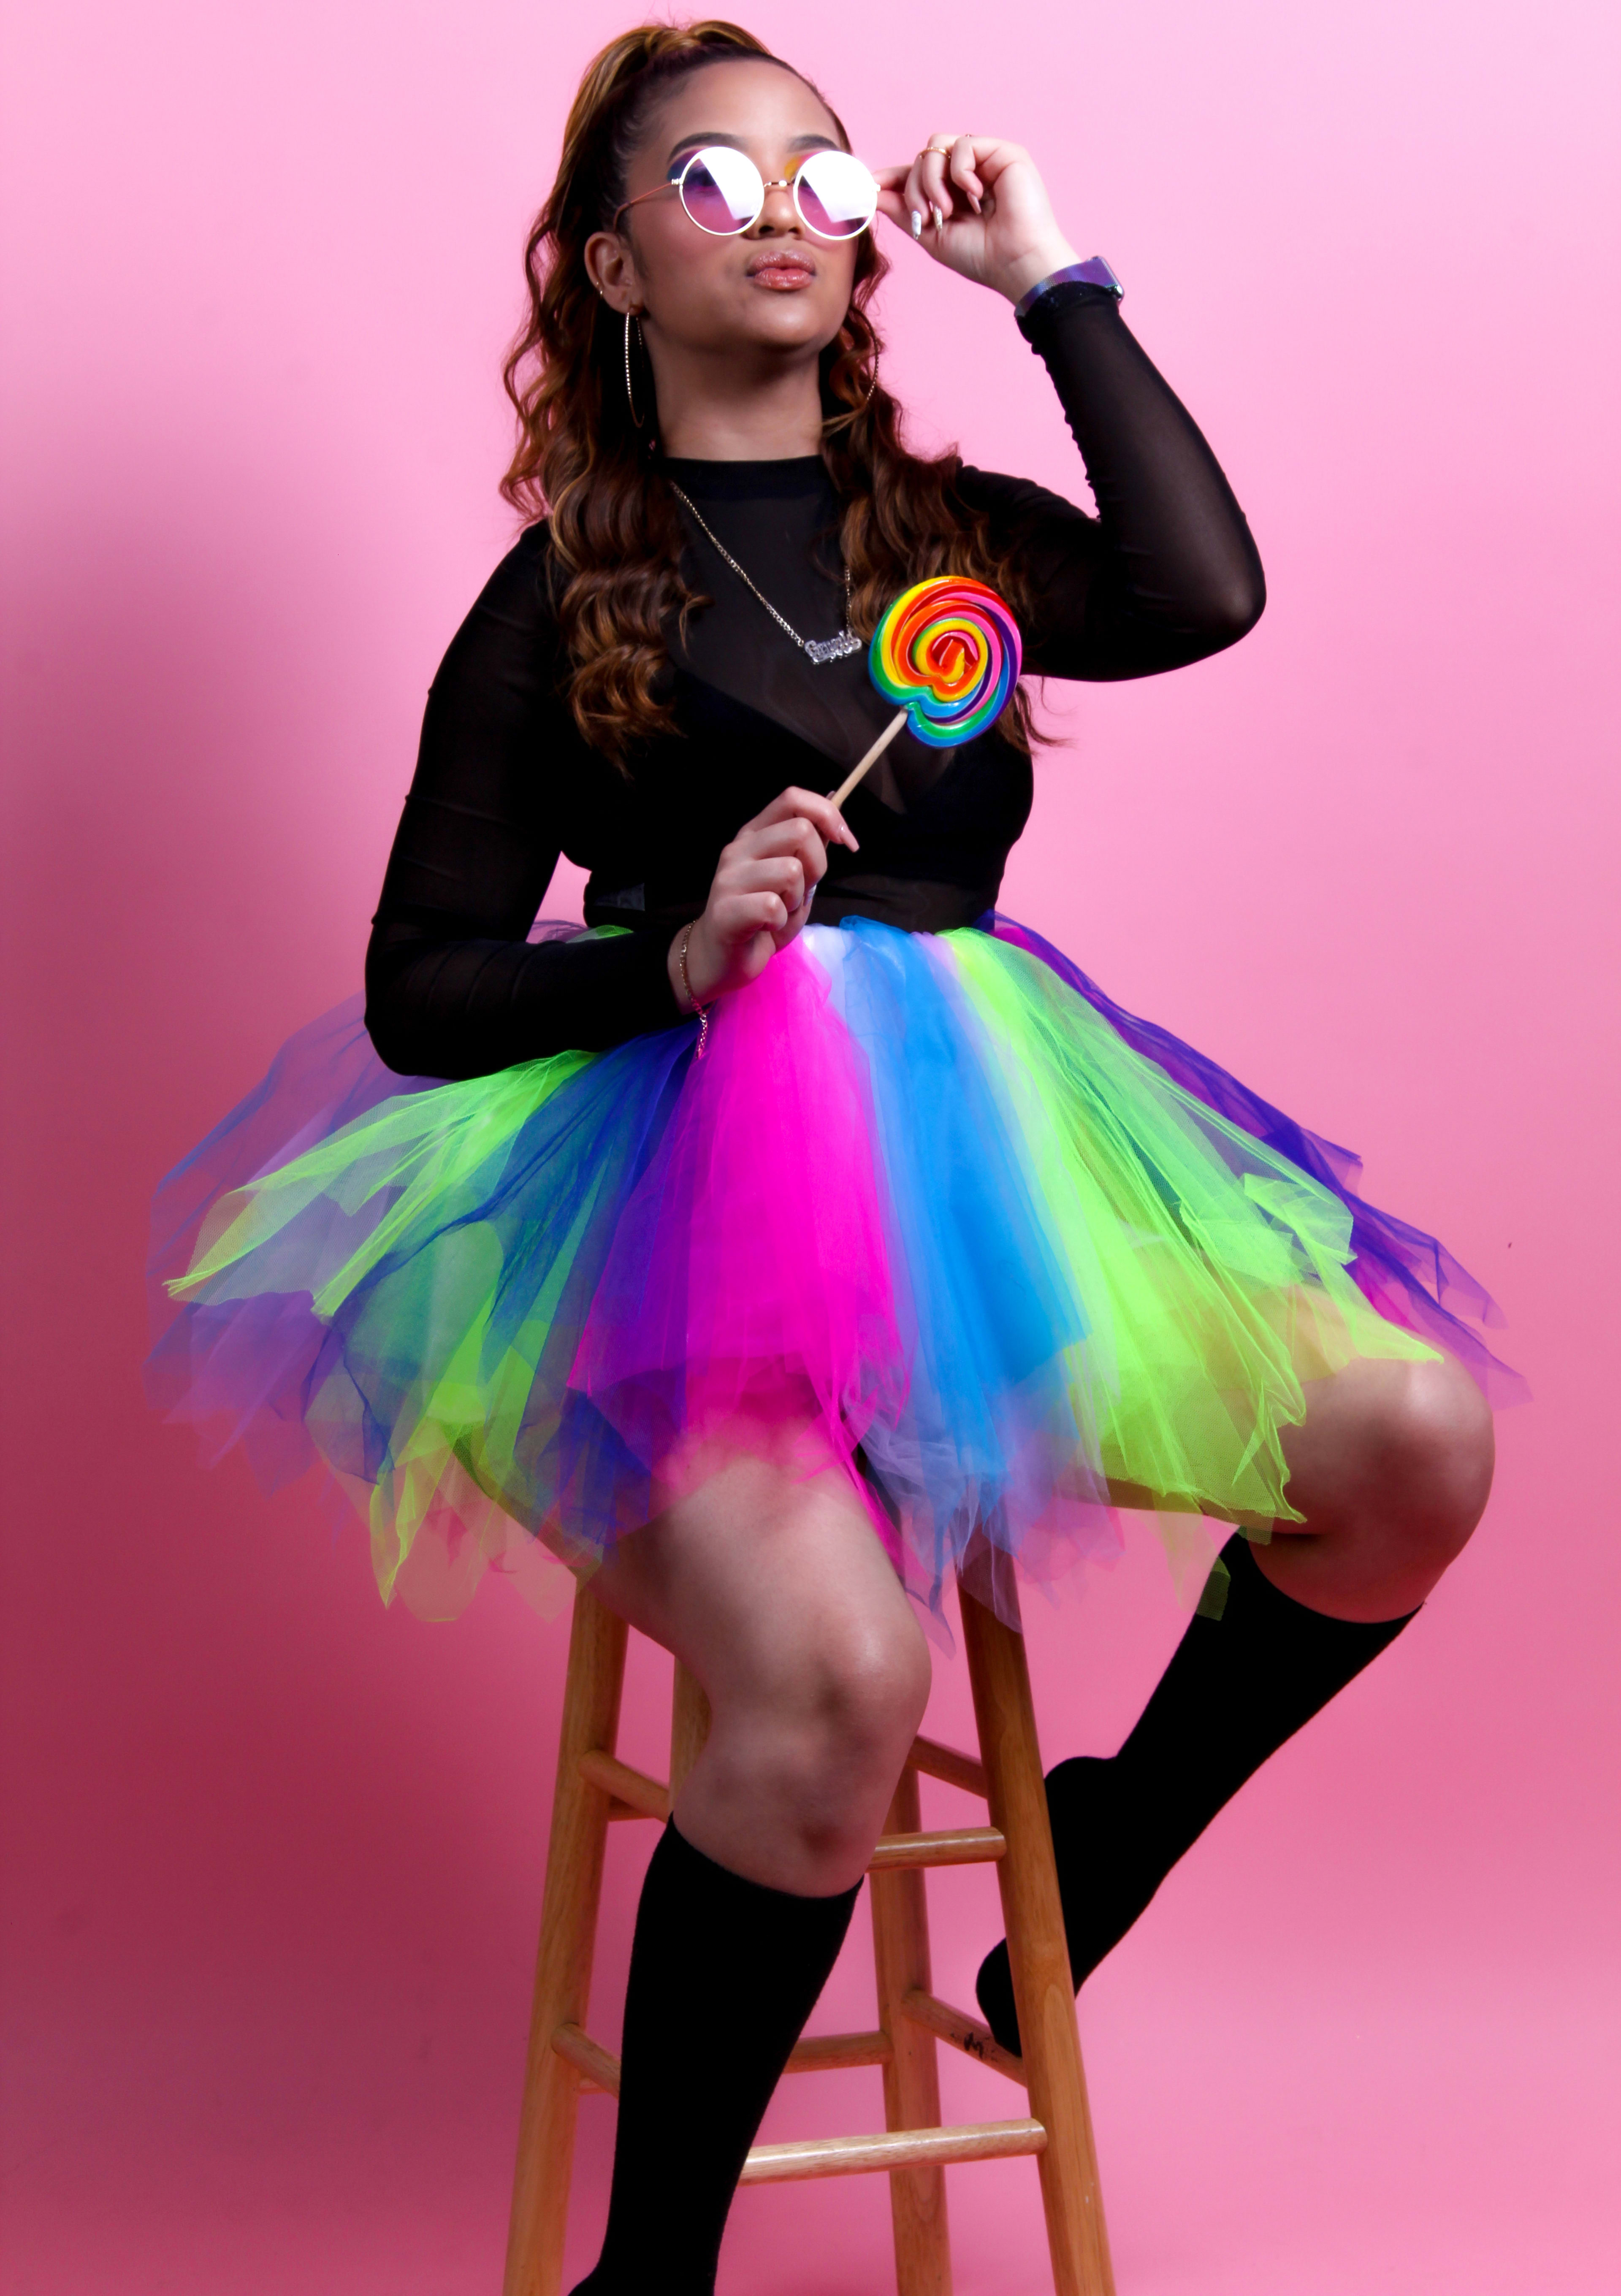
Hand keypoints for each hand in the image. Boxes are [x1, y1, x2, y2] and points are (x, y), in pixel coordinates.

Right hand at [669, 787, 858, 1010]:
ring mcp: (729, 878)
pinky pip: (773, 906)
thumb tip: (834, 801)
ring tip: (780, 912)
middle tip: (801, 892)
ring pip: (791, 870)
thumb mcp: (794, 878)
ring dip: (796, 898)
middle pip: (801, 831)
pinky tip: (766, 927)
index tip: (846, 842)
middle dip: (818, 865)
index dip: (828, 814)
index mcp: (755, 834)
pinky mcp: (725, 910)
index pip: (793, 798)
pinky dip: (780, 922)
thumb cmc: (761, 919)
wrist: (720, 959)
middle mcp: (739, 848)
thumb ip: (810, 845)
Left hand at [874, 135, 1078, 306]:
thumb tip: (873, 192)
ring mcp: (986, 160)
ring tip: (946, 210)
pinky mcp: (1003, 152)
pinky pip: (963, 144)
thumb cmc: (981, 257)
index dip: (895, 175)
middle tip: (927, 217)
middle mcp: (968, 173)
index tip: (873, 183)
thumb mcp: (931, 235)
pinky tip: (974, 195)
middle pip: (922, 157)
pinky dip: (960, 171)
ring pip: (937, 145)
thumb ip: (903, 211)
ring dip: (931, 179)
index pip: (918, 172)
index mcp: (954, 192)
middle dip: (915, 187)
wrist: (1017, 263)